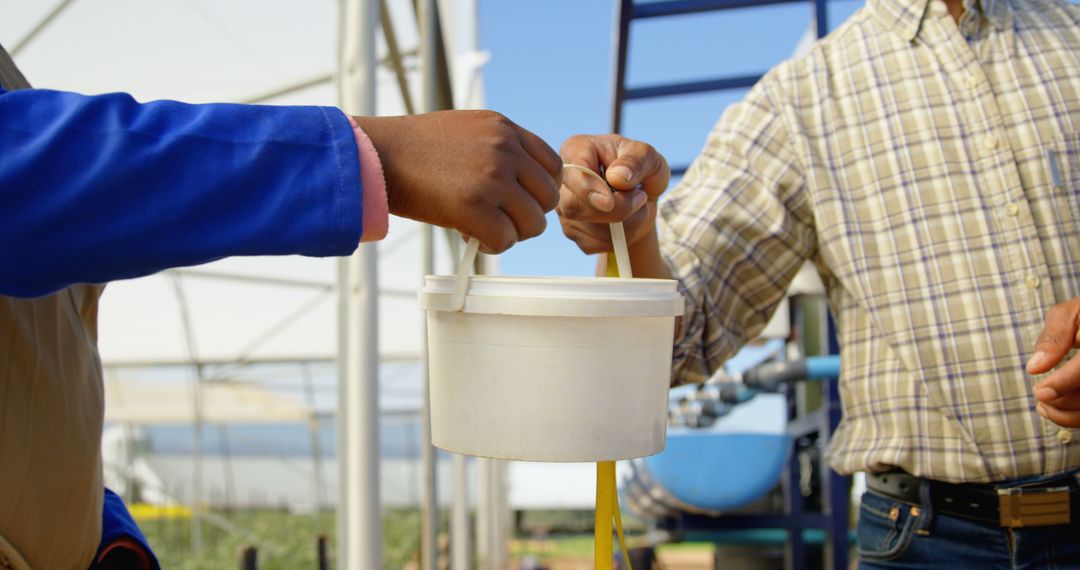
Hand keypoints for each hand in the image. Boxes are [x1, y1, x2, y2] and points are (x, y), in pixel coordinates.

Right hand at [354, 110, 561, 252]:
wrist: (377, 154)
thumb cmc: (414, 149)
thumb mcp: (466, 131)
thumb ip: (499, 150)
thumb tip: (522, 189)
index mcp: (504, 128)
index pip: (552, 166)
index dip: (541, 191)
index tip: (522, 202)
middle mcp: (505, 149)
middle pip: (548, 198)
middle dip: (527, 216)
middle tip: (500, 221)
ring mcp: (492, 177)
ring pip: (533, 223)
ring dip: (511, 233)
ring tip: (484, 229)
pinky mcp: (475, 207)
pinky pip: (506, 240)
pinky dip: (490, 246)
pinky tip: (471, 237)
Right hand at [557, 134, 669, 253]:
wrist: (641, 193)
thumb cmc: (641, 167)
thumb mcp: (648, 156)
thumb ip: (636, 161)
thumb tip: (618, 177)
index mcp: (575, 149)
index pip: (572, 172)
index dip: (589, 189)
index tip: (610, 202)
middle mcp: (563, 179)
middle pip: (574, 206)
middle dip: (613, 211)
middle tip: (641, 199)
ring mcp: (564, 207)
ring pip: (585, 228)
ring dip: (623, 226)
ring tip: (639, 207)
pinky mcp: (572, 230)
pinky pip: (592, 243)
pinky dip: (617, 239)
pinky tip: (627, 223)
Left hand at [1028, 297, 1079, 426]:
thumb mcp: (1071, 314)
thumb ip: (1054, 337)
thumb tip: (1035, 367)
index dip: (1064, 383)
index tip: (1040, 392)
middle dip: (1063, 401)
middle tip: (1038, 396)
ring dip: (1068, 415)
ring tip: (1043, 407)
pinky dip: (1076, 417)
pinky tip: (1056, 411)